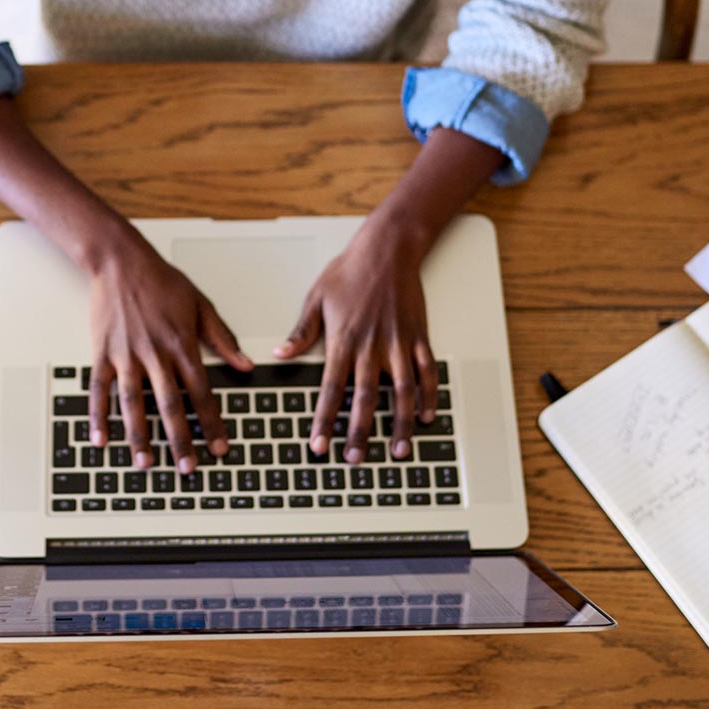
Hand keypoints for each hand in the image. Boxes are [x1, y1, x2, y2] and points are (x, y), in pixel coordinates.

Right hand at [85, 229, 251, 473]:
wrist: (120, 261)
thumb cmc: (162, 280)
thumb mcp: (201, 304)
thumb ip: (223, 338)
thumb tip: (246, 365)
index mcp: (181, 344)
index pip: (201, 392)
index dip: (212, 422)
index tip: (220, 447)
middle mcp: (154, 353)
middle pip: (169, 405)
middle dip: (180, 439)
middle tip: (187, 468)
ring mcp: (125, 355)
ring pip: (133, 403)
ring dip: (139, 436)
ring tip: (145, 462)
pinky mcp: (102, 353)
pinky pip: (98, 390)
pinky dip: (98, 416)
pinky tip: (100, 440)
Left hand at [275, 217, 439, 463]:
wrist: (387, 249)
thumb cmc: (349, 271)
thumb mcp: (316, 299)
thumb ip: (301, 332)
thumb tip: (280, 354)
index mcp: (342, 341)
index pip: (330, 390)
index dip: (324, 421)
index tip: (319, 445)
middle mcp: (371, 347)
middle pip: (364, 399)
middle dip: (359, 433)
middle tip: (355, 460)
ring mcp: (398, 344)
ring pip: (401, 392)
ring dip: (400, 424)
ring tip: (399, 451)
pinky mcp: (418, 337)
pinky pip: (426, 372)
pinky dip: (428, 395)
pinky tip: (426, 416)